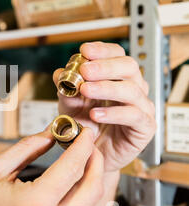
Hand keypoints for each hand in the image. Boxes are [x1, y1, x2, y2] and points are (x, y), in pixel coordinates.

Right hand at [0, 128, 104, 205]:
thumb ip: (27, 149)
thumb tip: (50, 133)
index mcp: (34, 205)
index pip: (71, 168)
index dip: (82, 145)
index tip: (84, 131)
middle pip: (92, 187)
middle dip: (95, 159)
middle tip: (87, 142)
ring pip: (87, 201)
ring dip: (88, 175)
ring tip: (77, 155)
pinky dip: (77, 190)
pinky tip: (68, 176)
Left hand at [53, 42, 156, 171]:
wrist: (91, 155)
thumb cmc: (85, 127)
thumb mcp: (69, 105)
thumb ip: (65, 89)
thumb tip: (59, 73)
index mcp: (116, 77)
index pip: (116, 54)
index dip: (102, 50)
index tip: (85, 50)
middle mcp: (132, 88)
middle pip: (128, 66)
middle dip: (105, 66)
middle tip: (85, 69)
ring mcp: (141, 106)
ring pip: (131, 90)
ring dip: (106, 88)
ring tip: (86, 90)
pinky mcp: (144, 127)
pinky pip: (134, 116)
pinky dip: (114, 113)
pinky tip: (96, 114)